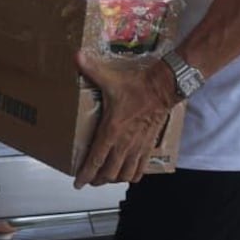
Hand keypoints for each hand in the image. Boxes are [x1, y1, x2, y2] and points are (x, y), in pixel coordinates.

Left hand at [73, 50, 175, 188]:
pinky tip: (126, 174)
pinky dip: (132, 175)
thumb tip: (76, 55)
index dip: (85, 174)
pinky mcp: (149, 146)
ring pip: (125, 174)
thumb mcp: (109, 78)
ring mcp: (138, 147)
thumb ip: (90, 68)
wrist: (163, 88)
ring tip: (105, 178)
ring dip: (114, 179)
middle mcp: (124, 143)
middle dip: (97, 179)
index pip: (95, 160)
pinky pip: (141, 169)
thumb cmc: (136, 86)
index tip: (78, 183)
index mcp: (111, 131)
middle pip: (109, 173)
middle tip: (88, 179)